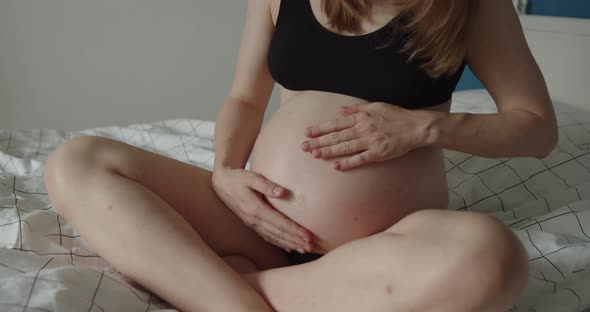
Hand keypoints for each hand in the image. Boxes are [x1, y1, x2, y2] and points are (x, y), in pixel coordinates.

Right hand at [212, 167, 312, 252]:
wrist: (222, 183)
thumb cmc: (238, 178)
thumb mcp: (251, 177)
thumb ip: (266, 185)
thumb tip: (282, 192)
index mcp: (255, 209)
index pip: (279, 223)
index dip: (294, 231)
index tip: (307, 236)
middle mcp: (253, 220)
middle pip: (278, 233)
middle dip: (295, 241)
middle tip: (310, 247)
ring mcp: (252, 223)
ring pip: (273, 237)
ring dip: (289, 244)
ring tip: (303, 249)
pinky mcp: (251, 223)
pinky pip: (267, 236)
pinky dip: (278, 243)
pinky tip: (288, 246)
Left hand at [301, 102, 429, 170]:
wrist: (416, 127)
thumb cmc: (396, 116)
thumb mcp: (376, 106)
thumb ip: (356, 110)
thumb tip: (339, 111)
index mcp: (362, 117)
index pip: (336, 123)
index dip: (321, 128)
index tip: (307, 132)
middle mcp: (364, 129)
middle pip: (337, 136)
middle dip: (319, 141)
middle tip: (304, 147)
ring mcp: (371, 142)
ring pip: (345, 147)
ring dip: (329, 151)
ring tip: (314, 155)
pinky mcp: (378, 153)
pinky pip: (360, 159)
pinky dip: (347, 163)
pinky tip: (335, 166)